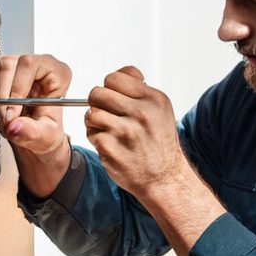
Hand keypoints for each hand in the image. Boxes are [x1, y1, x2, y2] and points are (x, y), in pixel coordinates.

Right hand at [0, 54, 71, 154]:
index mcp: (57, 73)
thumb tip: (15, 126)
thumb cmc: (47, 130)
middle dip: (3, 96)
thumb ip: (32, 132)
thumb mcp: (46, 136)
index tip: (12, 112)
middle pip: (9, 65)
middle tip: (6, 117)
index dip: (17, 88)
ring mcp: (18, 66)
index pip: (30, 65)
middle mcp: (38, 66)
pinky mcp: (3, 72)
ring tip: (3, 114)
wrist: (37, 135)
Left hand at [85, 66, 190, 198]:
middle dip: (98, 103)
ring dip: (95, 121)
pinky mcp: (110, 148)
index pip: (114, 77)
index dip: (110, 88)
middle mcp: (141, 113)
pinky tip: (110, 144)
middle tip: (107, 114)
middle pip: (97, 92)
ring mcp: (124, 131)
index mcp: (153, 99)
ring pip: (91, 113)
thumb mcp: (160, 110)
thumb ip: (138, 91)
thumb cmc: (159, 142)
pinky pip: (90, 133)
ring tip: (107, 129)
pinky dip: (96, 138)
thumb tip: (114, 78)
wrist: (164, 177)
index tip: (115, 99)